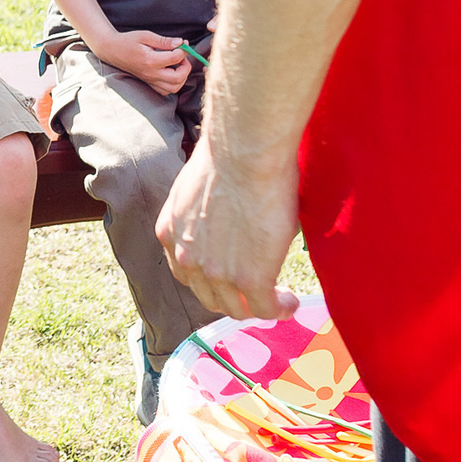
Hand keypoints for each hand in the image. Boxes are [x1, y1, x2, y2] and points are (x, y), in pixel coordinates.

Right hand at [94, 29, 191, 96]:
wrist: (113, 50)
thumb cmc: (129, 41)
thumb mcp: (146, 35)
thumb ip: (164, 41)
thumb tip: (181, 43)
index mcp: (150, 60)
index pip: (176, 58)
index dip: (183, 50)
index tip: (182, 43)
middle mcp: (151, 74)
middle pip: (179, 78)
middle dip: (186, 66)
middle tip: (181, 56)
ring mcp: (150, 81)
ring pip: (174, 87)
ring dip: (181, 77)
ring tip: (177, 65)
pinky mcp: (149, 84)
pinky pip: (166, 91)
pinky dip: (173, 84)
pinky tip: (170, 72)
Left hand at [156, 133, 300, 320]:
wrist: (244, 153)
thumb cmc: (229, 156)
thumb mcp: (198, 191)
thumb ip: (206, 216)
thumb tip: (230, 218)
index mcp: (170, 232)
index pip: (187, 273)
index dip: (211, 281)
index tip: (230, 280)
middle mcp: (186, 257)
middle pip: (209, 297)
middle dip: (233, 299)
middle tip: (256, 293)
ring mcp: (214, 272)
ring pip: (236, 308)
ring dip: (257, 307)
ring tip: (278, 298)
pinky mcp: (248, 279)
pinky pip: (265, 308)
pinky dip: (279, 308)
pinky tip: (290, 301)